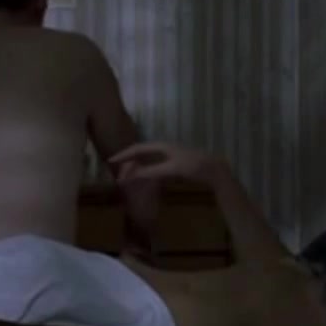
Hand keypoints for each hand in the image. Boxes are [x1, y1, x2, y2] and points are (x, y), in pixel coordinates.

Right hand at [108, 142, 224, 185]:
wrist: (215, 170)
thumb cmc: (194, 166)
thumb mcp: (172, 169)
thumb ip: (151, 171)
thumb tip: (131, 174)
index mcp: (162, 146)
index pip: (137, 148)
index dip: (123, 155)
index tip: (110, 161)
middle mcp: (164, 148)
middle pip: (141, 153)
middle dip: (129, 163)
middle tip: (119, 176)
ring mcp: (170, 156)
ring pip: (147, 160)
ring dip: (137, 167)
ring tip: (127, 177)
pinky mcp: (175, 164)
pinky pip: (154, 165)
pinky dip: (146, 171)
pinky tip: (144, 178)